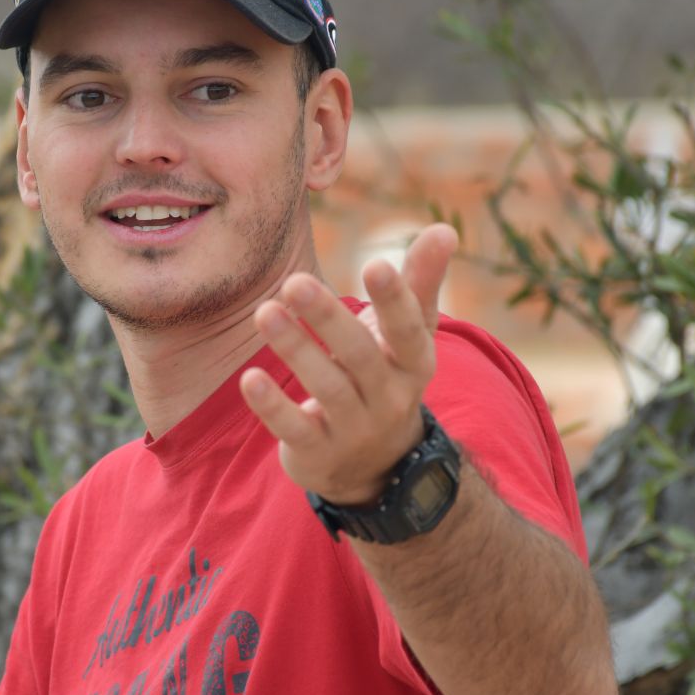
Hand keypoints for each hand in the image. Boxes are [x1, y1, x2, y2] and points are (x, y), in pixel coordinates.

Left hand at [241, 224, 457, 504]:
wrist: (376, 466)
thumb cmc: (387, 375)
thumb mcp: (409, 335)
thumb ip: (421, 283)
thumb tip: (445, 229)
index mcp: (414, 362)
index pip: (408, 329)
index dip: (394, 299)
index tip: (375, 263)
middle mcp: (389, 396)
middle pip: (360, 355)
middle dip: (327, 318)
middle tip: (293, 281)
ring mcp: (354, 427)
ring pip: (327, 387)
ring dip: (295, 349)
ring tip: (264, 312)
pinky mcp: (317, 450)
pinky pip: (295, 428)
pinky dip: (272, 405)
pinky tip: (249, 378)